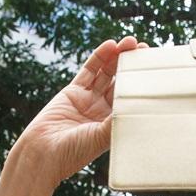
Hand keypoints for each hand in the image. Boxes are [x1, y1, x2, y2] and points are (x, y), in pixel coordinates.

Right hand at [10, 37, 144, 190]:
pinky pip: (89, 71)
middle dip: (131, 66)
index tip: (153, 69)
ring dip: (117, 57)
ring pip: (106, 74)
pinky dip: (99, 57)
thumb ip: (116, 120)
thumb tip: (137, 107)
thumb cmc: (74, 152)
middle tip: (143, 49)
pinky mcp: (73, 92)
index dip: (141, 83)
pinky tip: (110, 45)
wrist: (43, 152)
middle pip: (121, 82)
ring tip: (129, 42)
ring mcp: (88, 100)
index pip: (132, 99)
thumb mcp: (101, 137)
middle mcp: (103, 111)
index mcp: (113, 124)